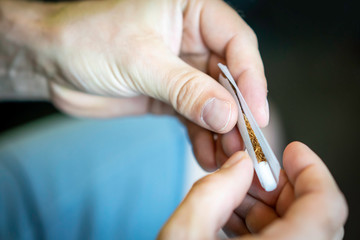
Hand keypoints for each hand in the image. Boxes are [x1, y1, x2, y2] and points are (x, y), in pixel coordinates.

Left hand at [2, 0, 267, 169]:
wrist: (51, 63)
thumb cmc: (86, 39)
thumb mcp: (140, 60)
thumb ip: (186, 89)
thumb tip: (227, 114)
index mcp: (192, 10)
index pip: (236, 41)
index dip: (250, 77)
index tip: (255, 111)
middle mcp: (193, 38)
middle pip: (230, 75)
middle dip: (238, 110)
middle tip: (246, 142)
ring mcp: (183, 69)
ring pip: (215, 100)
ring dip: (223, 129)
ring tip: (227, 156)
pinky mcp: (171, 94)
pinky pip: (195, 116)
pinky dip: (202, 136)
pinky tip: (207, 154)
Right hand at [158, 142, 347, 239]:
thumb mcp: (183, 237)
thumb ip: (213, 191)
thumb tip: (239, 165)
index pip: (325, 207)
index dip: (312, 171)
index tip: (292, 151)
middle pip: (311, 217)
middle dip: (280, 187)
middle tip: (252, 172)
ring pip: (297, 232)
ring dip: (267, 206)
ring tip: (233, 193)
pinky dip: (261, 228)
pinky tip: (232, 217)